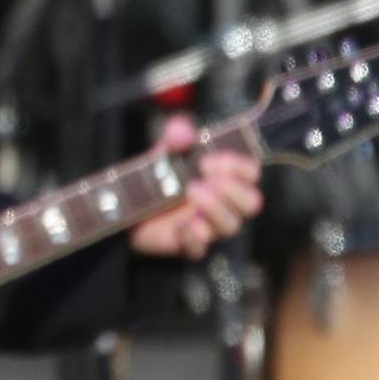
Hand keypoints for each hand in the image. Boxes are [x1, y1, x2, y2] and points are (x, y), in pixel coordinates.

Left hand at [127, 115, 263, 260]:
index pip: (250, 173)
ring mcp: (208, 226)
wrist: (127, 202)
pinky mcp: (187, 244)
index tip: (209, 160)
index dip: (238, 166)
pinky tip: (182, 225)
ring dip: (215, 208)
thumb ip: (175, 136)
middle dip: (234, 189)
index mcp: (223, 177)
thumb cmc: (158, 174)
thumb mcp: (165, 150)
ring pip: (231, 225)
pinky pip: (200, 248)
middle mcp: (223, 203)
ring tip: (190, 191)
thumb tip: (184, 131)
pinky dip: (194, 237)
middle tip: (204, 178)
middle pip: (251, 202)